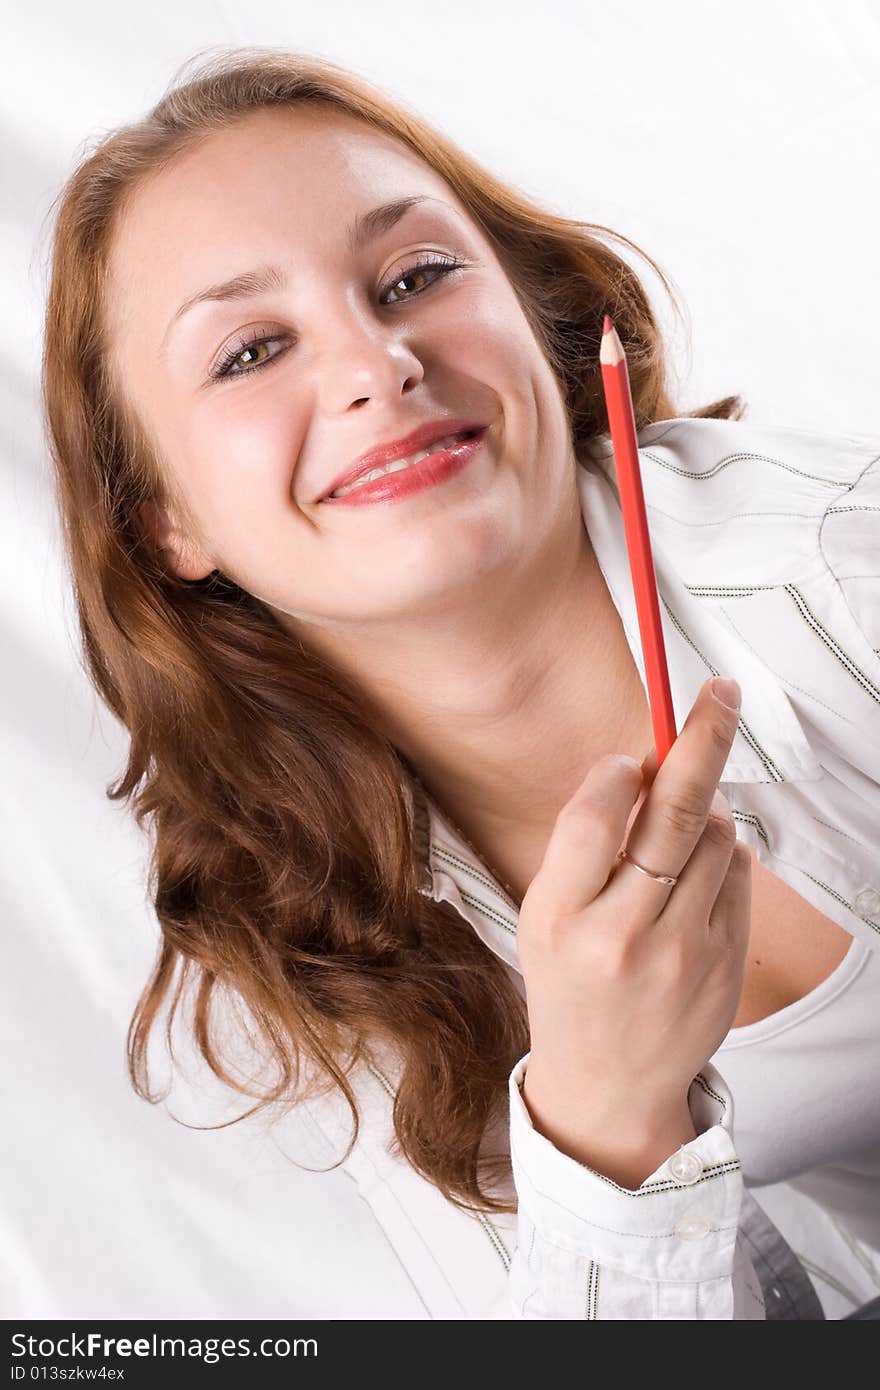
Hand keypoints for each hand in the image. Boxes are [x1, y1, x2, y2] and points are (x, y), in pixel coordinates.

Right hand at [517, 676, 751, 1186]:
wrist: (608, 1085)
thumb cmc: (571, 982)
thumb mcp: (547, 916)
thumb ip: (586, 846)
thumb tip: (644, 763)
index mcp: (558, 918)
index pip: (595, 815)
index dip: (618, 771)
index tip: (631, 754)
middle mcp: (620, 937)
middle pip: (674, 813)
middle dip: (702, 739)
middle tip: (721, 691)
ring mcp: (682, 955)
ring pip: (715, 837)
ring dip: (701, 815)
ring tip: (671, 848)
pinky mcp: (725, 965)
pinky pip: (737, 874)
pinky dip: (720, 859)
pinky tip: (691, 888)